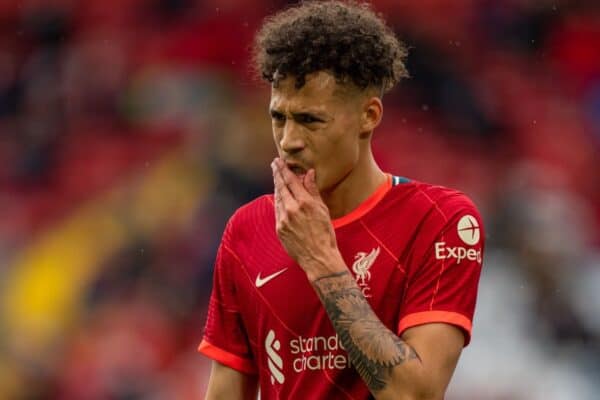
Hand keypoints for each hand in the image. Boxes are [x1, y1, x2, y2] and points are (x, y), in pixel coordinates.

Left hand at [271, 158, 345, 280]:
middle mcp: (291, 209)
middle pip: (280, 187)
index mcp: (304, 202)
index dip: (283, 170)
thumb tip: (308, 174)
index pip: (290, 181)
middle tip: (274, 164)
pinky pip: (277, 211)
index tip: (279, 161)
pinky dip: (278, 202)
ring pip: (277, 198)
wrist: (318, 257)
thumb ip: (313, 191)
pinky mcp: (279, 229)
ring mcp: (283, 219)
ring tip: (277, 179)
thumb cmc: (325, 234)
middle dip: (277, 174)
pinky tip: (279, 197)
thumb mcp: (322, 210)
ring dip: (277, 187)